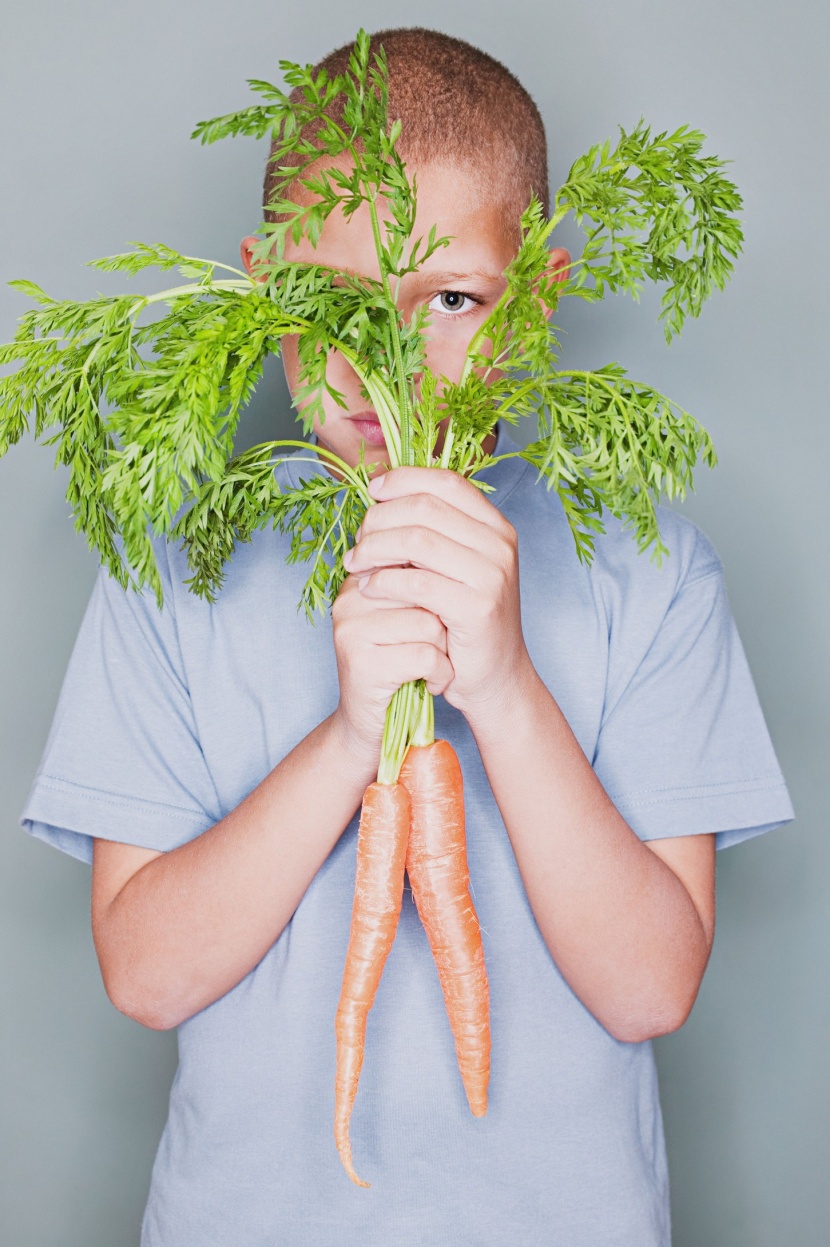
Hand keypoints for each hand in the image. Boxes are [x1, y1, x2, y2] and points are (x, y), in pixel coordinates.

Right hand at [330, 572, 453, 760]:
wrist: (376, 725)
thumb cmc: (404, 665)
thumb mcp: (412, 616)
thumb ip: (420, 580)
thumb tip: (452, 545)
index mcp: (361, 579)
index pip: (415, 560)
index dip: (441, 589)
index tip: (441, 615)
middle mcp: (350, 599)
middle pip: (426, 588)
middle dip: (444, 620)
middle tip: (437, 645)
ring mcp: (352, 631)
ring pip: (429, 623)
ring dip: (444, 650)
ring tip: (430, 665)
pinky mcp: (362, 664)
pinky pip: (426, 656)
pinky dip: (441, 674)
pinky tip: (430, 683)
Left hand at [343, 467, 533, 725]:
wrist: (495, 676)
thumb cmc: (464, 621)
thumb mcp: (454, 566)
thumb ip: (431, 530)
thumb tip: (382, 492)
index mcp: (496, 526)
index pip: (446, 481)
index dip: (404, 480)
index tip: (372, 492)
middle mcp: (499, 544)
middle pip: (425, 508)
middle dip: (381, 519)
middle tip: (358, 542)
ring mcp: (491, 575)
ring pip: (417, 540)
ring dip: (375, 549)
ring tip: (356, 565)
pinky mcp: (476, 608)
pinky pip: (416, 582)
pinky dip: (383, 581)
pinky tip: (368, 588)